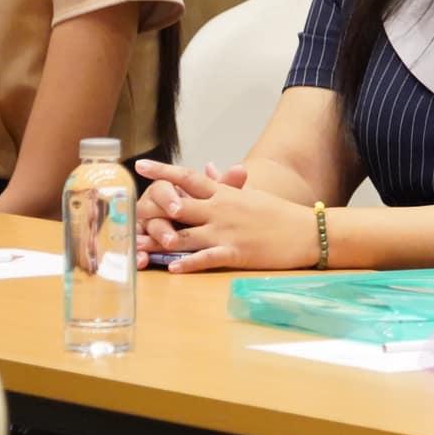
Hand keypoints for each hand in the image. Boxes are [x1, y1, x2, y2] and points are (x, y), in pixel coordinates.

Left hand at [132, 159, 313, 272]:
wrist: (306, 231)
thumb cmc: (277, 213)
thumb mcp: (249, 194)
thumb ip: (223, 184)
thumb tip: (206, 167)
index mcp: (224, 194)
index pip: (188, 178)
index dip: (162, 172)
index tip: (139, 165)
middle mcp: (221, 210)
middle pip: (178, 205)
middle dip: (151, 209)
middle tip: (127, 211)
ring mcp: (226, 232)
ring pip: (185, 235)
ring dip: (160, 241)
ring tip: (137, 245)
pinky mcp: (235, 253)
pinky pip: (206, 259)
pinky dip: (188, 264)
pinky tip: (172, 269)